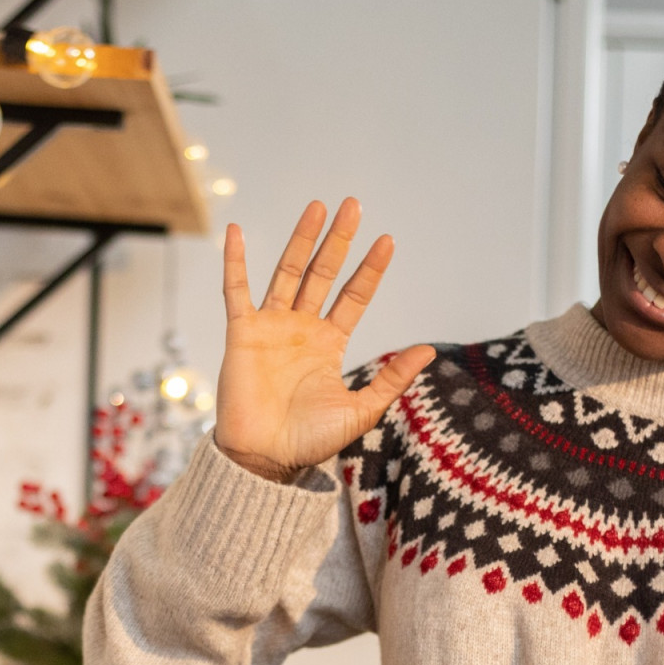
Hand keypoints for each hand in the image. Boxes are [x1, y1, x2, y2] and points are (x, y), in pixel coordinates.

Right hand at [214, 198, 436, 481]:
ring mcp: (271, 327)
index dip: (370, 270)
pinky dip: (234, 262)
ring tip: (318, 207)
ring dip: (301, 240)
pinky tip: (236, 232)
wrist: (265, 459)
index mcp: (329, 344)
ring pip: (288, 273)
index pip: (353, 296)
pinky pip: (236, 291)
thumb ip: (392, 379)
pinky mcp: (242, 333)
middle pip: (322, 274)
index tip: (387, 241)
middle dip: (338, 241)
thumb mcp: (361, 409)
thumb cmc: (310, 441)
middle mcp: (301, 329)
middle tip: (353, 205)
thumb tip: (428, 350)